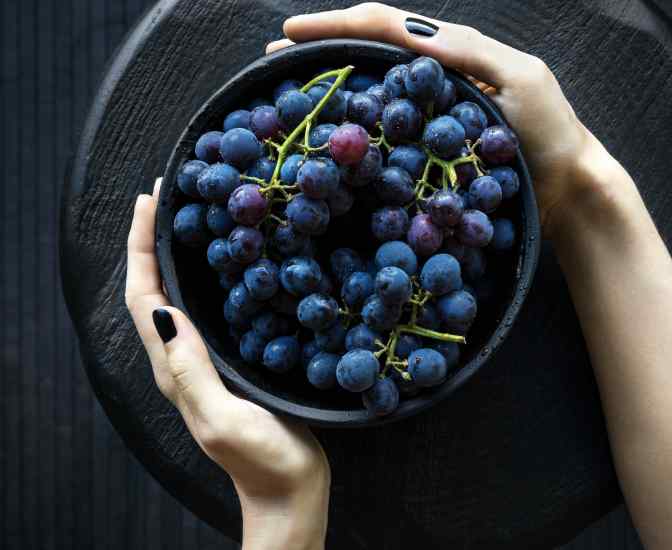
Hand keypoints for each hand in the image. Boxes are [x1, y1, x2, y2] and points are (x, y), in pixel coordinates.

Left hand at [125, 180, 328, 549]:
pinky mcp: (230, 362)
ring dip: (174, 254)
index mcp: (173, 368)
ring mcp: (205, 361)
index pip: (142, 296)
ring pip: (177, 296)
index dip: (140, 247)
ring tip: (192, 215)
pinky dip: (205, 278)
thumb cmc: (261, 459)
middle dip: (151, 240)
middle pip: (152, 288)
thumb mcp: (222, 418)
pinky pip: (207, 309)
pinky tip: (229, 262)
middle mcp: (181, 359)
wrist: (288, 490)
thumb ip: (190, 370)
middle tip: (168, 194)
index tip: (150, 201)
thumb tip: (162, 308)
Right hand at [267, 2, 629, 238]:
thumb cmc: (551, 134)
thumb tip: (415, 38)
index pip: (386, 27)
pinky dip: (356, 125)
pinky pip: (388, 130)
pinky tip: (333, 134)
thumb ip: (472, 56)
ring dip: (330, 84)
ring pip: (374, 88)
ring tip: (289, 90)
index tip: (291, 34)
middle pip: (369, 50)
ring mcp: (433, 112)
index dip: (337, 26)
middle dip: (321, 48)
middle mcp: (437, 76)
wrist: (569, 187)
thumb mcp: (520, 80)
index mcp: (455, 52)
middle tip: (273, 59)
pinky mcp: (434, 146)